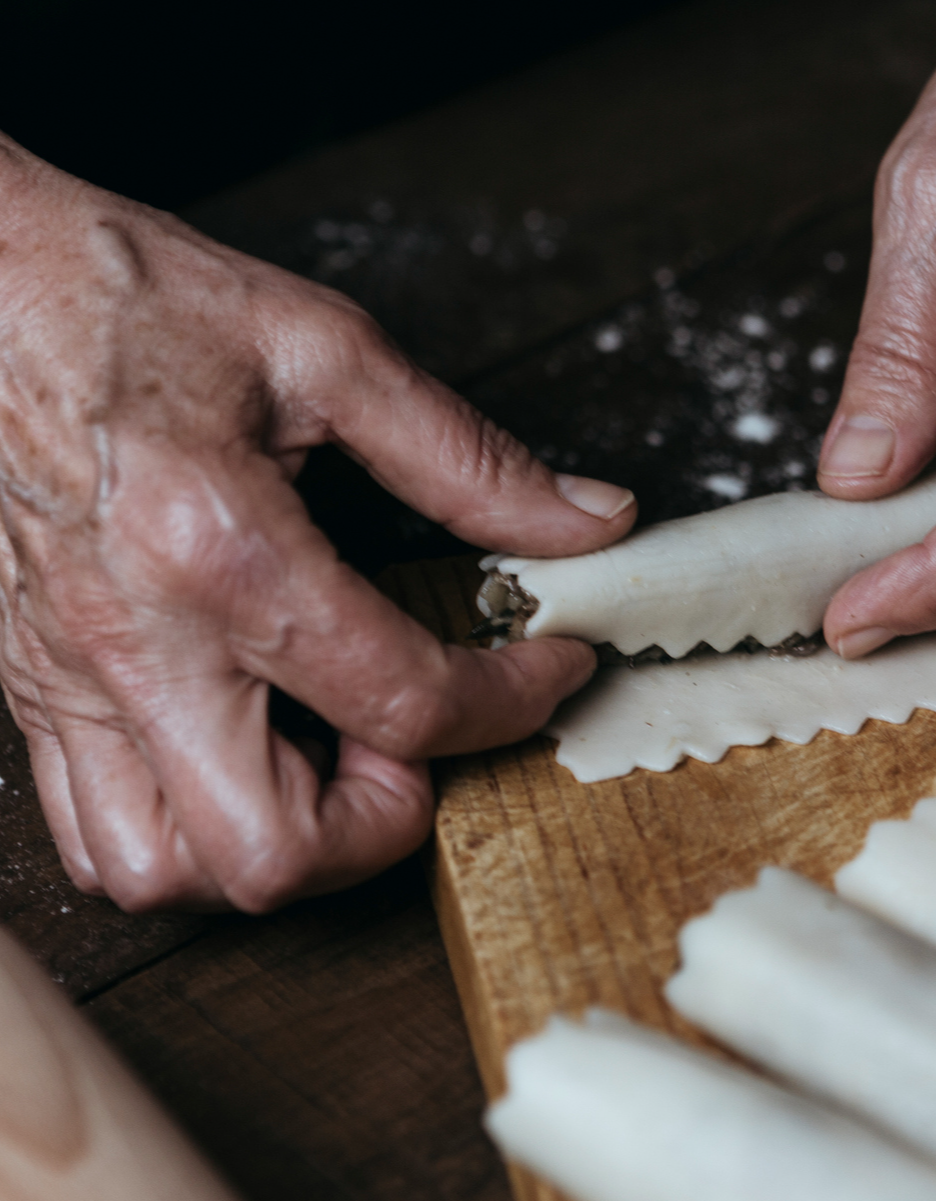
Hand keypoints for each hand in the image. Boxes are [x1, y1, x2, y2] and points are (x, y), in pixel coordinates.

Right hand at [0, 138, 635, 911]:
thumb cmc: (121, 299)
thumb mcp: (321, 348)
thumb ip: (467, 457)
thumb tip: (586, 521)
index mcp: (219, 548)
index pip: (403, 702)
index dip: (512, 702)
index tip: (547, 665)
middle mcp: (136, 641)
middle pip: (272, 853)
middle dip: (382, 823)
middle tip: (413, 738)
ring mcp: (70, 682)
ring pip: (171, 873)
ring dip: (282, 842)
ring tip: (327, 751)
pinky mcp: (33, 693)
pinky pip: (101, 838)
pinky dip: (191, 836)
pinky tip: (243, 753)